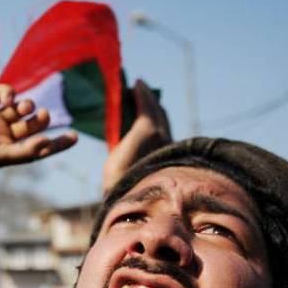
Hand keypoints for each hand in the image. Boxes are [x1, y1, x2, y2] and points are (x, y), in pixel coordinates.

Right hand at [0, 84, 77, 180]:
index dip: (57, 143)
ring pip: (18, 107)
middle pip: (31, 125)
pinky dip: (9, 92)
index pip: (39, 147)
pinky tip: (7, 98)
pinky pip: (2, 92)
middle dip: (40, 120)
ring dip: (26, 105)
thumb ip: (24, 152)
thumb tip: (48, 145)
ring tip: (23, 107)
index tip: (76, 137)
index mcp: (8, 152)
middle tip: (41, 117)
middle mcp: (2, 135)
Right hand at [102, 79, 170, 193]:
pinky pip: (166, 134)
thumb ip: (122, 137)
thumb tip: (123, 124)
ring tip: (146, 109)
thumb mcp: (115, 155)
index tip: (137, 82)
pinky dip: (159, 126)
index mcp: (148, 130)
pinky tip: (152, 130)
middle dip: (150, 100)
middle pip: (159, 111)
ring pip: (165, 123)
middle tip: (140, 93)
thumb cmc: (118, 180)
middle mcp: (163, 135)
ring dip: (156, 113)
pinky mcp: (172, 158)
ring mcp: (170, 147)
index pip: (147, 103)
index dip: (141, 91)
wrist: (139, 205)